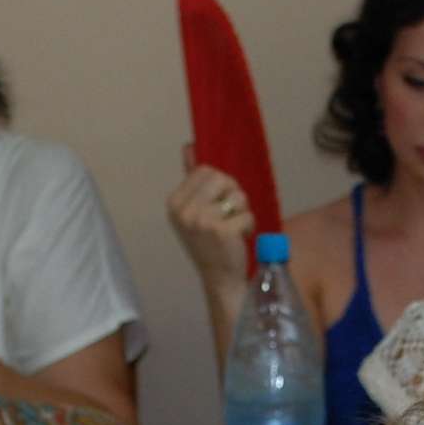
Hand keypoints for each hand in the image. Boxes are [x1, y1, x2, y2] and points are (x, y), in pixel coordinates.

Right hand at [166, 144, 255, 283]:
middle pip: (221, 178)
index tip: (216, 205)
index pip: (204, 170)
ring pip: (237, 195)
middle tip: (227, 216)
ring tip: (233, 228)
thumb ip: (192, 178)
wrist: (218, 278)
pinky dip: (249, 225)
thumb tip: (188, 146)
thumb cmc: (209, 243)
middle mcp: (184, 210)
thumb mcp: (195, 210)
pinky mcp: (221, 230)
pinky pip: (246, 213)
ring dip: (242, 210)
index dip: (218, 186)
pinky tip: (239, 238)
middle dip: (232, 195)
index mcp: (174, 202)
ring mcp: (201, 220)